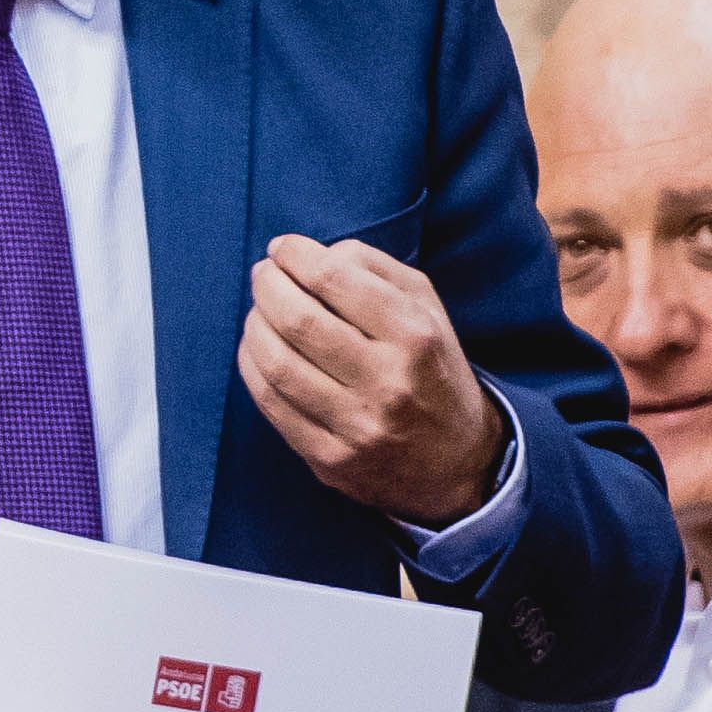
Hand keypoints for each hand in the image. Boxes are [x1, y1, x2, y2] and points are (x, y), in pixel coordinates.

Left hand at [240, 234, 505, 526]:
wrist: (458, 463)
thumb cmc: (432, 368)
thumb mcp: (425, 308)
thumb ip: (373, 267)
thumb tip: (310, 254)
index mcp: (414, 336)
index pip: (334, 279)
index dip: (295, 255)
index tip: (281, 248)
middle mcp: (388, 382)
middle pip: (298, 320)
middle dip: (268, 286)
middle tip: (263, 274)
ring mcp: (357, 426)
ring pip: (276, 364)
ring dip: (254, 326)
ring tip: (259, 311)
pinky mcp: (330, 460)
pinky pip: (271, 405)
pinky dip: (252, 367)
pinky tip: (257, 349)